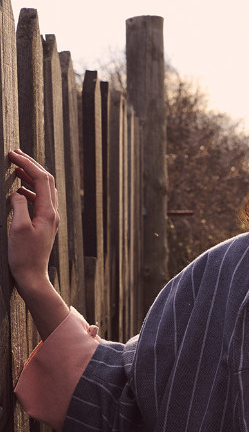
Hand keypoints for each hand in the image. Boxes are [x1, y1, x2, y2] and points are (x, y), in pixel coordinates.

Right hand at [8, 149, 59, 293]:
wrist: (32, 277)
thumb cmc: (23, 255)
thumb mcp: (18, 227)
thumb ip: (19, 205)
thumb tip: (18, 192)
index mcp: (48, 212)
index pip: (41, 179)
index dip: (27, 163)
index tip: (13, 154)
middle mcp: (52, 213)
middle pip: (46, 181)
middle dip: (31, 166)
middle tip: (15, 155)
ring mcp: (49, 220)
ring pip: (43, 191)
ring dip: (30, 177)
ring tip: (15, 169)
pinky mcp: (44, 226)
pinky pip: (39, 201)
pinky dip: (29, 191)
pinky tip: (17, 192)